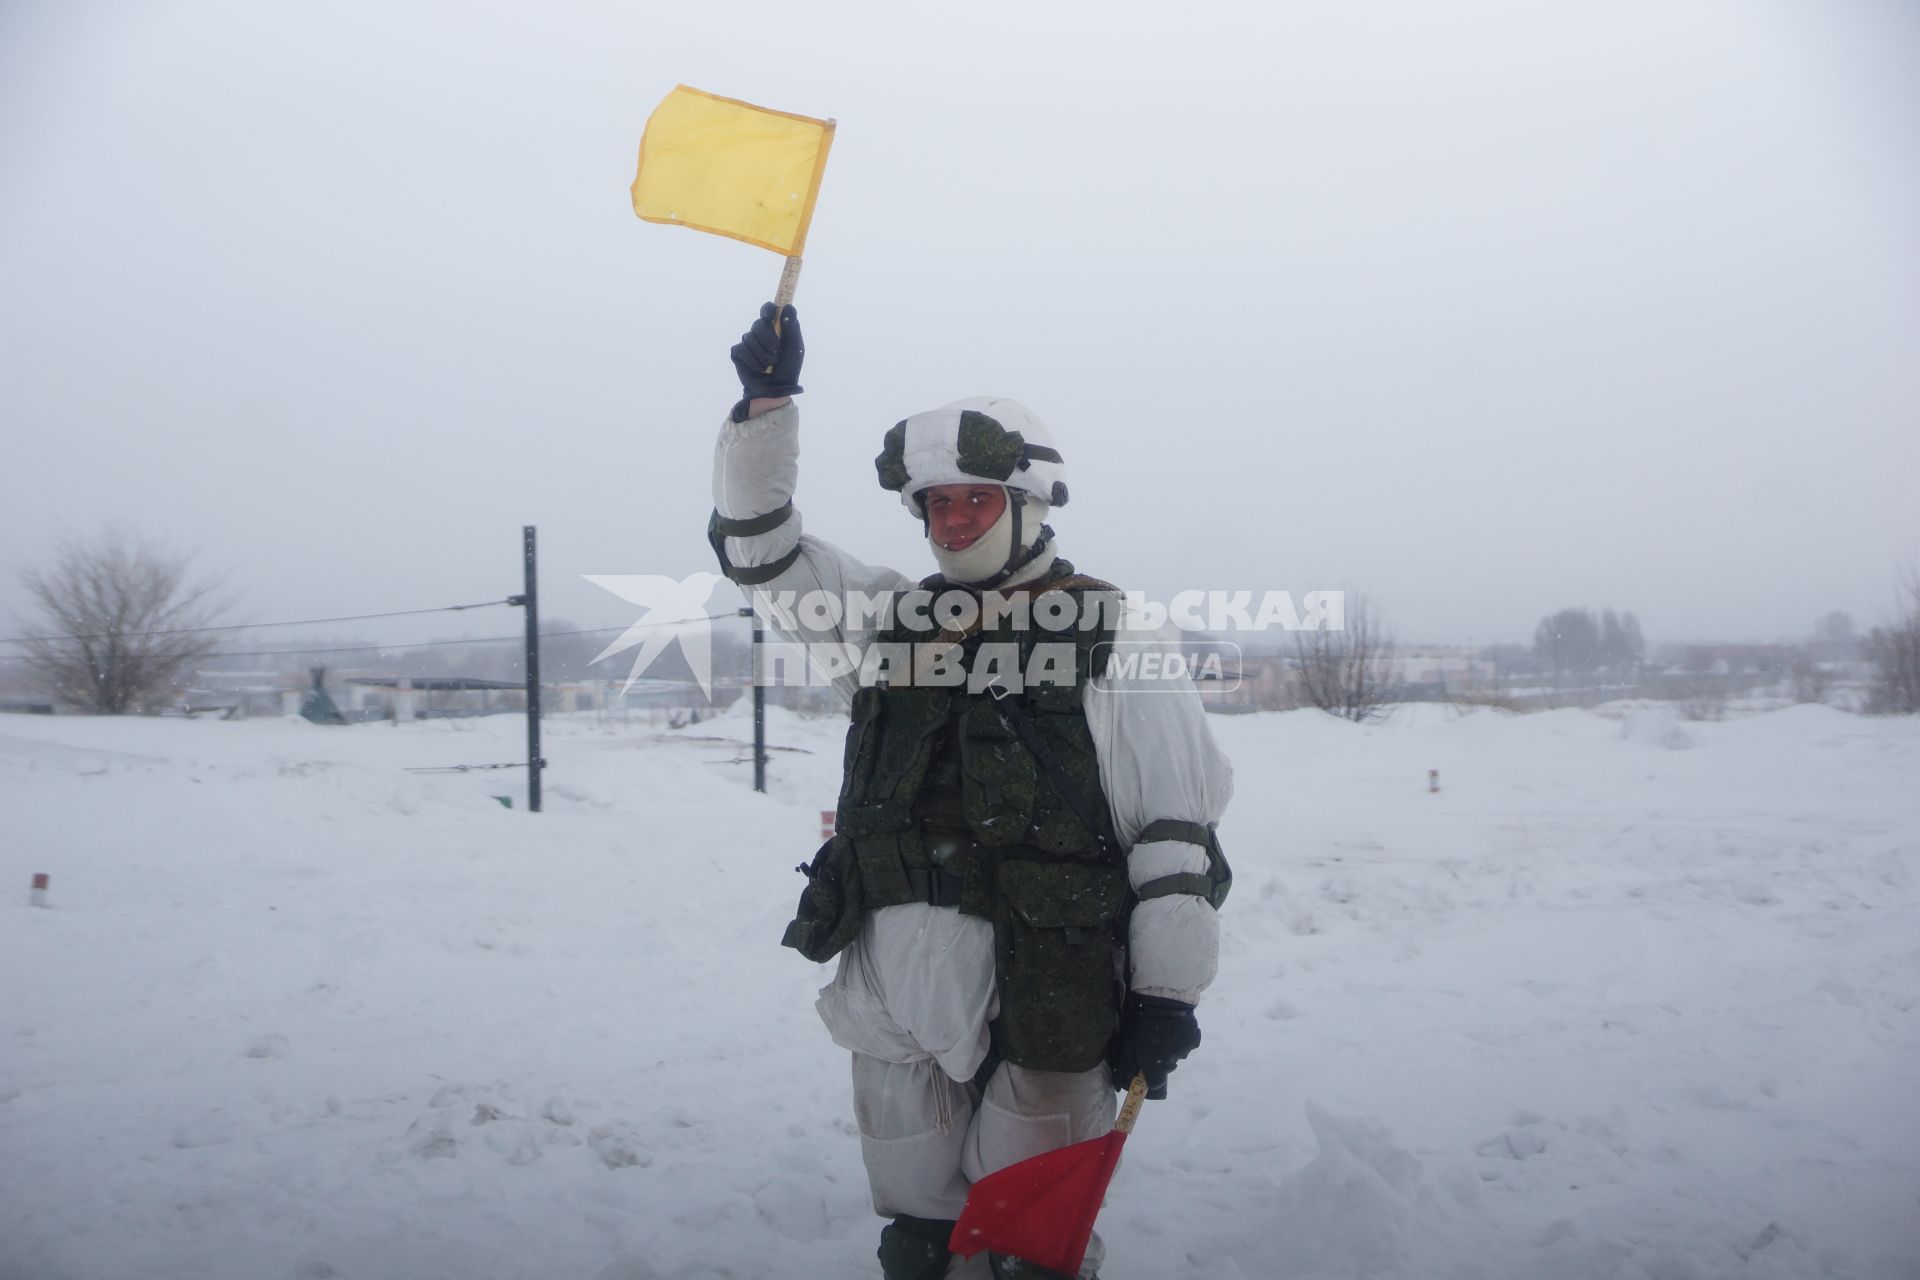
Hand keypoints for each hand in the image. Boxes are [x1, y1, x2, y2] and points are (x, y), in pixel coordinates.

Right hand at [729, 302, 803, 420]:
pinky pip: (742, 350)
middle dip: (768, 338)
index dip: (767, 309)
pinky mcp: (738, 353)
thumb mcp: (796, 348)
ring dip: (763, 354)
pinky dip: (753, 361)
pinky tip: (761, 369)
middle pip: (758, 323)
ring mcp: (747, 342)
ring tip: (770, 364)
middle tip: (776, 351)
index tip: (769, 316)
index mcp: (775, 327)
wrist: (777, 389)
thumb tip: (788, 307)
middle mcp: (760, 332)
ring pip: (750, 337)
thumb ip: (792, 327)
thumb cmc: (788, 367)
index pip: (768, 309)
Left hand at [1110, 993, 1199, 1099]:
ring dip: (1173, 1048)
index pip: (1156, 1084)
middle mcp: (1172, 1062)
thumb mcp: (1132, 1040)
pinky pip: (1188, 1044)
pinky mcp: (1194, 1040)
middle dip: (1162, 1059)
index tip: (1148, 1069)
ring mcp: (1184, 1051)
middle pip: (1167, 1068)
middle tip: (1155, 1044)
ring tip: (1167, 1032)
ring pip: (1178, 1055)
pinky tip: (1177, 1027)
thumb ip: (1132, 1059)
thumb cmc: (1143, 1021)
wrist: (1165, 1002)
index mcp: (1155, 1065)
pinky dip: (1183, 1039)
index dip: (1151, 1079)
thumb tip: (1129, 1071)